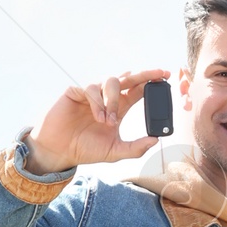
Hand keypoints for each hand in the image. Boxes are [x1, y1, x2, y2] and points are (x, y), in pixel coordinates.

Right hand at [24, 69, 170, 173]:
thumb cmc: (86, 149)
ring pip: (111, 82)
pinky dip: (98, 103)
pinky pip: (91, 89)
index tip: (166, 77)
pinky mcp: (75, 92)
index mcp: (118, 108)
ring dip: (114, 100)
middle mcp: (106, 97)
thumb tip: (156, 140)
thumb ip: (135, 148)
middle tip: (158, 74)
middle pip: (128, 78)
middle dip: (144, 74)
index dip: (151, 82)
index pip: (138, 90)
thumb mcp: (115, 152)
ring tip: (109, 121)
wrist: (60, 152)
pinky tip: (98, 117)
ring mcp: (91, 93)